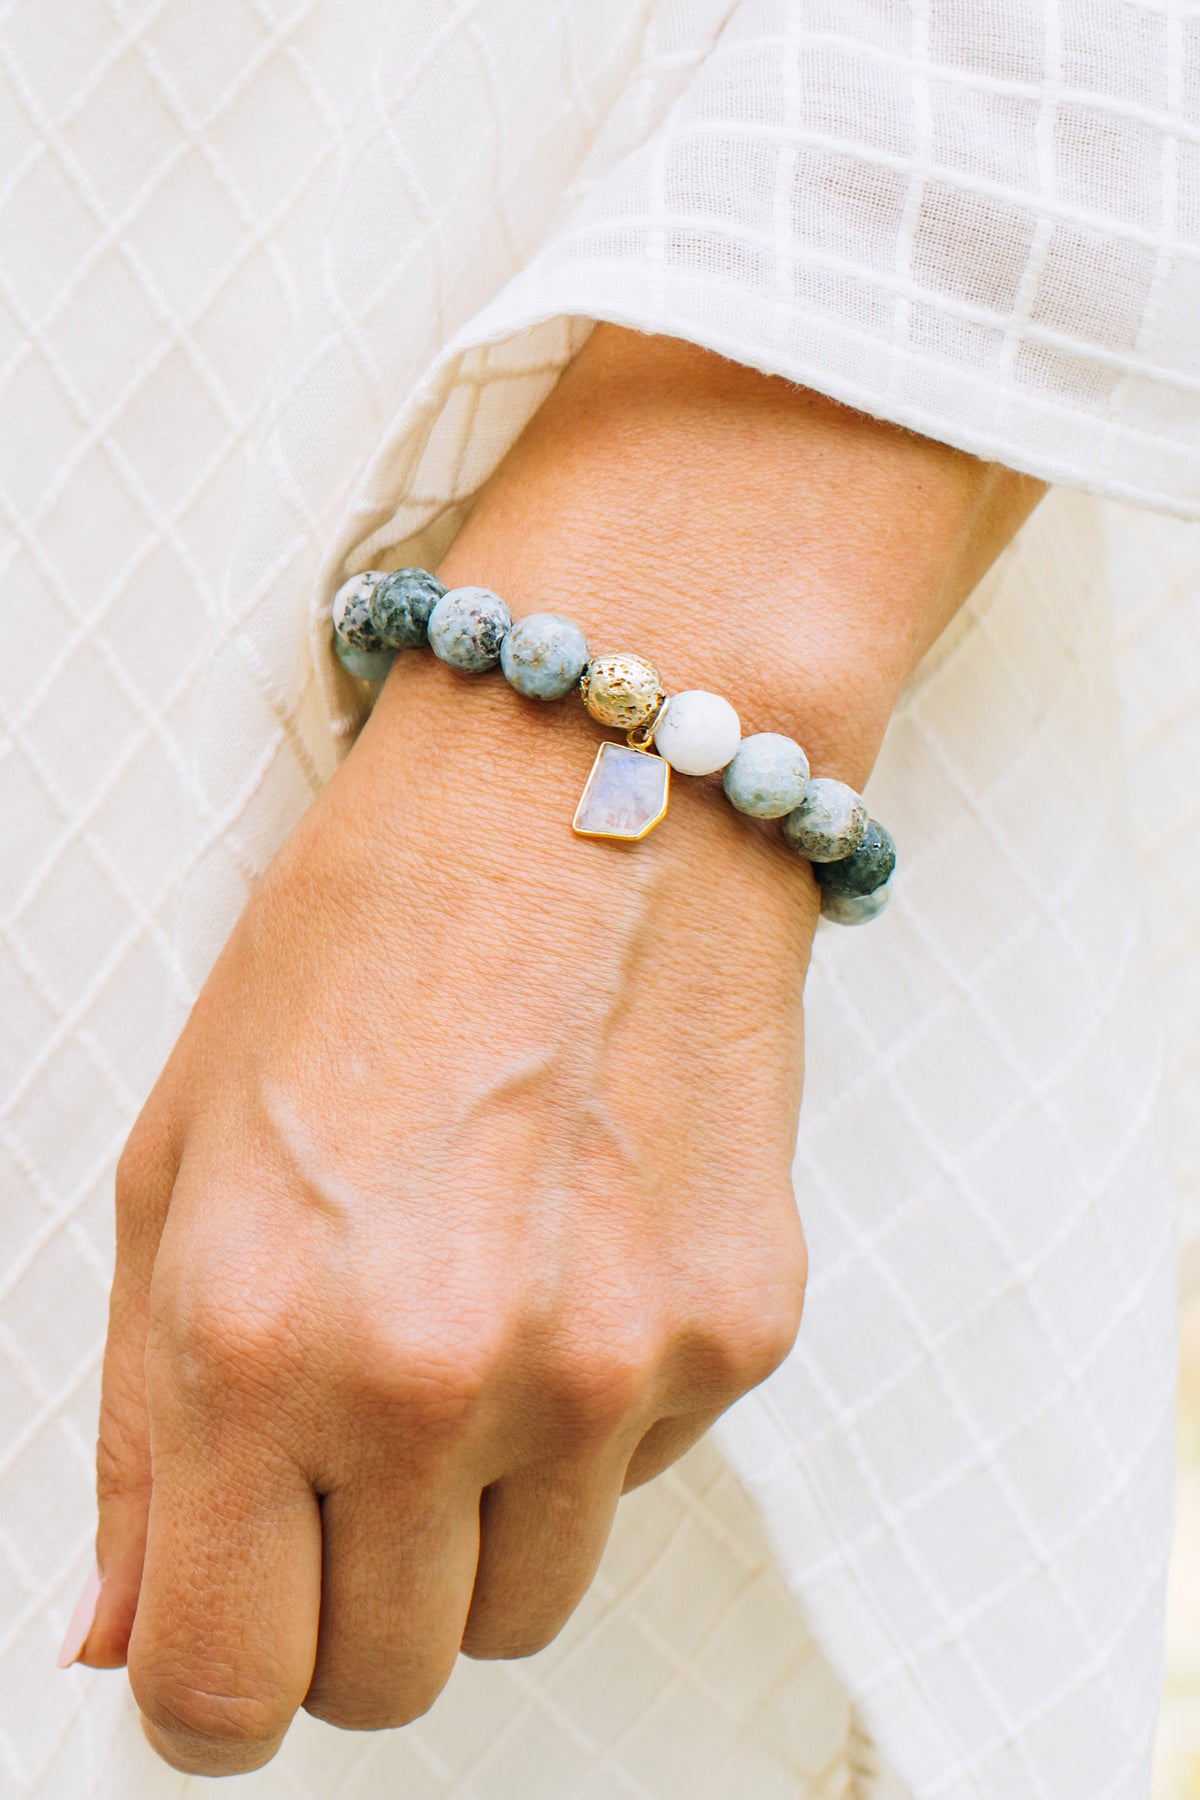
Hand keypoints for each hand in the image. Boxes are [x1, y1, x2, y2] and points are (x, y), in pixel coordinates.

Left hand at [79, 328, 1042, 1773]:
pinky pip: (641, 1477)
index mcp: (254, 1333)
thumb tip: (124, 1628)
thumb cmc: (368, 941)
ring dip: (480, 1523)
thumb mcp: (181, 1161)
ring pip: (529, 1606)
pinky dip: (595, 1416)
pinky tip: (570, 1255)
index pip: (223, 1691)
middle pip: (389, 1680)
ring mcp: (612, 1364)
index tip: (228, 1635)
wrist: (593, 796)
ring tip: (469, 1335)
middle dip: (345, 1603)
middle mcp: (438, 1376)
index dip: (210, 1691)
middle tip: (346, 1457)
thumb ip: (141, 1422)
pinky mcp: (738, 1332)